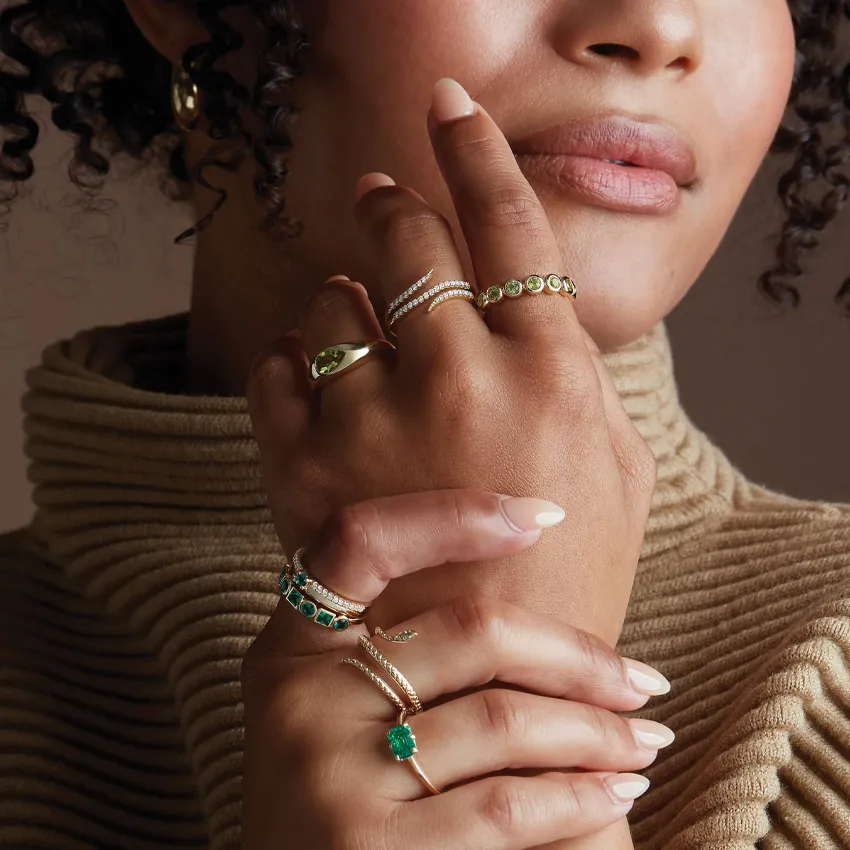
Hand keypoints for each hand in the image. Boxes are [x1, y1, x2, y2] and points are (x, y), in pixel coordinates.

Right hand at [241, 490, 672, 849]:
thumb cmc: (348, 808)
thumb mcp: (343, 720)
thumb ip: (401, 661)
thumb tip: (533, 594)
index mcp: (291, 653)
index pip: (359, 539)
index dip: (450, 512)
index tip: (544, 515)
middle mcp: (300, 702)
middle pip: (468, 629)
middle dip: (577, 654)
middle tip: (641, 680)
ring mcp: (328, 775)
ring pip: (503, 717)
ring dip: (596, 730)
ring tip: (642, 741)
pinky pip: (507, 803)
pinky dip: (578, 792)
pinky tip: (614, 789)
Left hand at [246, 79, 655, 645]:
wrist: (490, 683)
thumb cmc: (571, 576)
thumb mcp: (619, 466)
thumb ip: (577, 375)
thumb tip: (527, 312)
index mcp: (550, 372)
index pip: (510, 224)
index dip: (477, 151)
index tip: (449, 107)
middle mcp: (459, 381)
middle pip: (410, 240)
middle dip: (390, 201)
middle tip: (379, 192)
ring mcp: (371, 425)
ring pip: (333, 300)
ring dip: (343, 296)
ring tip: (360, 322)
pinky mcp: (301, 473)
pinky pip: (273, 371)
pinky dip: (289, 361)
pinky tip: (314, 379)